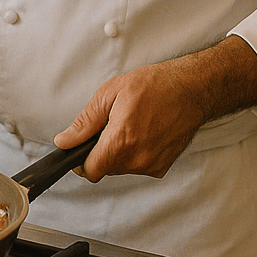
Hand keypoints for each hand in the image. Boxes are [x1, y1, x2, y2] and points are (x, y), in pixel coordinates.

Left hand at [53, 55, 213, 180]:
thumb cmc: (154, 86)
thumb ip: (84, 123)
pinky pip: (137, 165)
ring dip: (118, 150)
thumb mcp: (109, 94)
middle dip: (100, 150)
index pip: (90, 170)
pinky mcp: (162, 166)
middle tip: (110, 124)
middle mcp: (138, 159)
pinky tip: (143, 131)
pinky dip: (134, 152)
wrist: (191, 90)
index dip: (80, 160)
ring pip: (120, 167)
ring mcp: (152, 165)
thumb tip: (64, 141)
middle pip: (104, 168)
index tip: (80, 147)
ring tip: (129, 124)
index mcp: (121, 142)